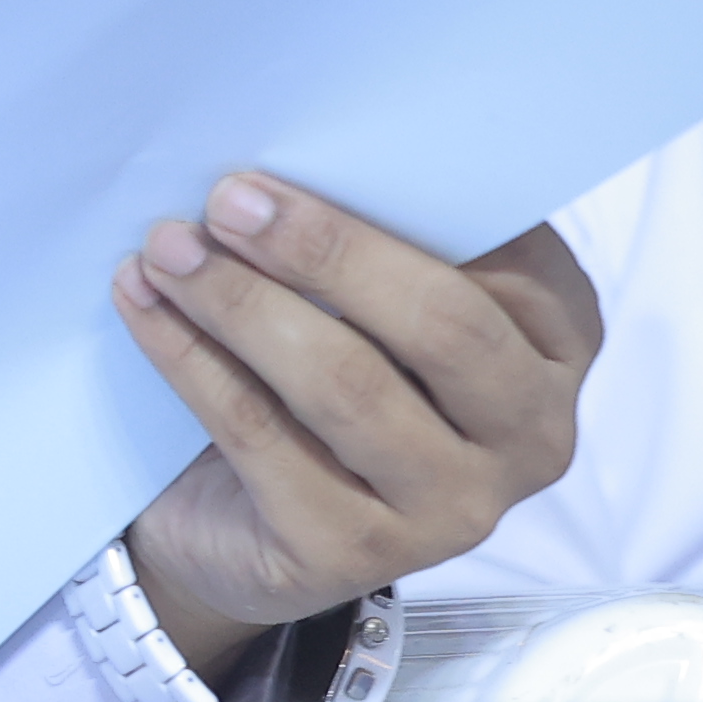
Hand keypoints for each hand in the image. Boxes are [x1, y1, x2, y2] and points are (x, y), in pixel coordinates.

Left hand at [109, 176, 599, 680]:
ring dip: (241, 301)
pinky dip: (191, 358)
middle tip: (227, 197)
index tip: (310, 145)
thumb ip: (377, 237)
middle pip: (440, 323)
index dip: (406, 197)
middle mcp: (530, 434)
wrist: (247, 521)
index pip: (504, 255)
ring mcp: (453, 509)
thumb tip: (301, 160)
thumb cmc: (331, 374)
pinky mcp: (355, 556)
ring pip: (344, 384)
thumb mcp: (375, 300)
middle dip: (324, 248)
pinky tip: (144, 305)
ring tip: (167, 247)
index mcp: (558, 341)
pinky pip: (262, 436)